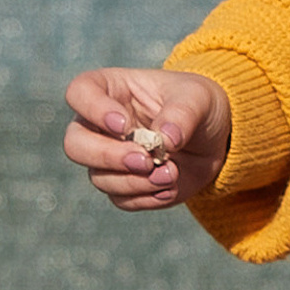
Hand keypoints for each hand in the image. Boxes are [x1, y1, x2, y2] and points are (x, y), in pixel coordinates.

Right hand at [62, 66, 231, 211]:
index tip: (124, 125)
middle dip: (107, 156)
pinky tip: (170, 189)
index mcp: (110, 90)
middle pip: (75, 145)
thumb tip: (166, 139)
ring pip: (99, 177)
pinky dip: (147, 198)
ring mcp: (108, 158)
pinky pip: (122, 199)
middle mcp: (99, 125)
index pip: (79, 93)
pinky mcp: (125, 184)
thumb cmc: (197, 105)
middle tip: (145, 160)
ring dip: (135, 181)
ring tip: (172, 174)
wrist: (214, 139)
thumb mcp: (198, 98)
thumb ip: (182, 114)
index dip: (94, 110)